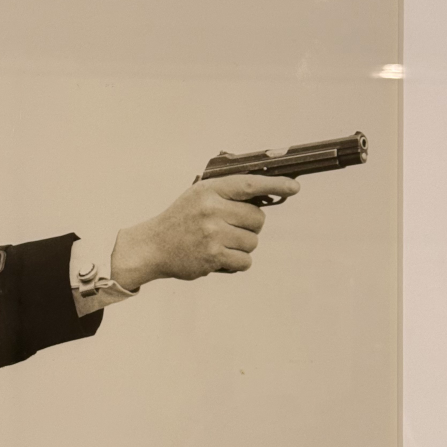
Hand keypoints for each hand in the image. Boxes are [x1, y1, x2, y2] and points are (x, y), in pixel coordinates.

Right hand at [109, 175, 299, 289]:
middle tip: (231, 229)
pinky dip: (237, 262)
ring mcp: (213, 232)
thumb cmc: (180, 221)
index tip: (293, 188)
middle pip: (257, 218)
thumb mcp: (199, 197)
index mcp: (209, 190)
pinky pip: (245, 261)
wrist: (152, 247)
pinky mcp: (213, 255)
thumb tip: (264, 196)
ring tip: (221, 243)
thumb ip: (226, 194)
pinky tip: (221, 257)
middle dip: (250, 226)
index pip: (249, 184)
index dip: (275, 185)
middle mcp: (211, 208)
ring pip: (253, 241)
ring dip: (242, 246)